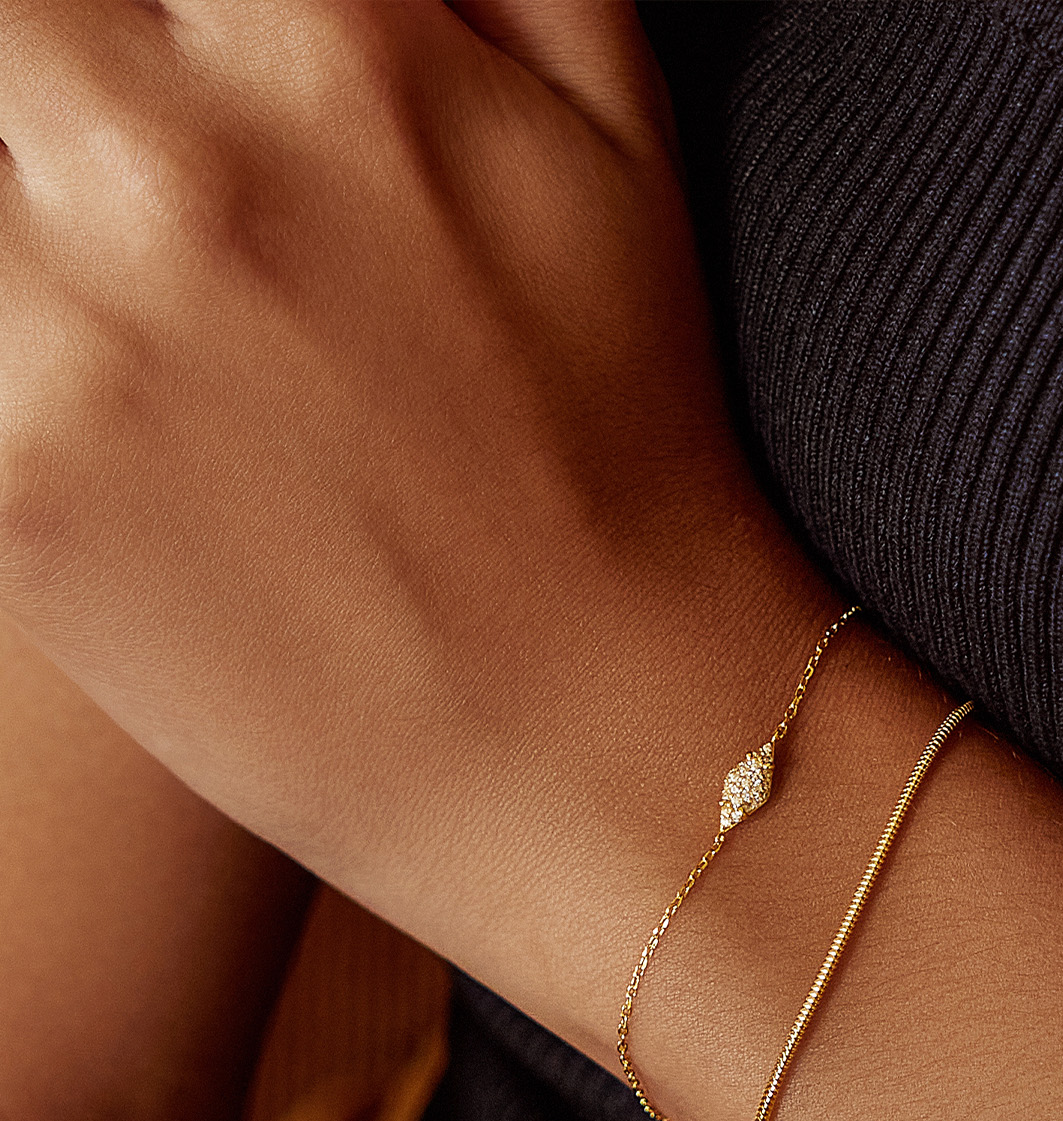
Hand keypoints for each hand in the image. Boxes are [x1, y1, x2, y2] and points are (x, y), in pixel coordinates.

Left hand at [0, 0, 832, 1053]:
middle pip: (21, 32)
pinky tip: (126, 405)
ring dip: (34, 210)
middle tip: (140, 194)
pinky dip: (22, 346)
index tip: (157, 76)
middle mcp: (168, 163)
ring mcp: (62, 332)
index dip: (142, 27)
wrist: (586, 728)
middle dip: (57, 89)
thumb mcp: (614, 145)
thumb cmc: (620, 447)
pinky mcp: (3, 489)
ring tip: (137, 295)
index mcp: (332, 39)